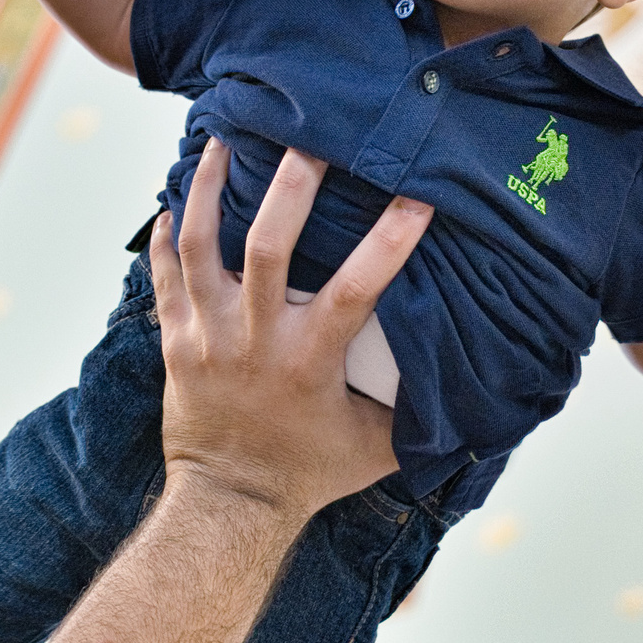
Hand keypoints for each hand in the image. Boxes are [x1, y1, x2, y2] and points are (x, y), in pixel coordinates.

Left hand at [149, 142, 431, 517]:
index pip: (355, 288)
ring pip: (202, 245)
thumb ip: (419, 411)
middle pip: (267, 246)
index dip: (389, 240)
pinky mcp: (176, 340)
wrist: (228, 505)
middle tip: (307, 137)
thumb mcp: (376, 448)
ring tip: (222, 140)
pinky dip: (166, 234)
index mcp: (309, 360)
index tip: (417, 196)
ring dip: (208, 189)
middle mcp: (255, 339)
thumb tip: (479, 384)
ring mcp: (208, 335)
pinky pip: (164, 275)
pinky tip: (171, 197)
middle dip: (289, 186)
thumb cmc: (310, 474)